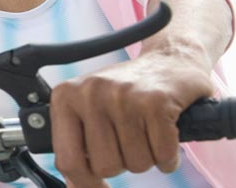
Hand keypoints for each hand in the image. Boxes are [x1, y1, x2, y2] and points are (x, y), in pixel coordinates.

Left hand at [49, 50, 213, 187]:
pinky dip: (168, 156)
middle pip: (105, 166)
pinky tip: (165, 135)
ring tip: (146, 131)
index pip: (67, 160)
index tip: (100, 187)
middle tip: (129, 139)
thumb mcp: (90, 111)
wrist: (170, 59)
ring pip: (136, 163)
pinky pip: (163, 155)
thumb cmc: (126, 92)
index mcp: (65, 98)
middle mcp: (90, 93)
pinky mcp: (157, 101)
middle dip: (123, 163)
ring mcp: (123, 96)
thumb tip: (75, 185)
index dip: (85, 183)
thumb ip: (77, 146)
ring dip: (148, 157)